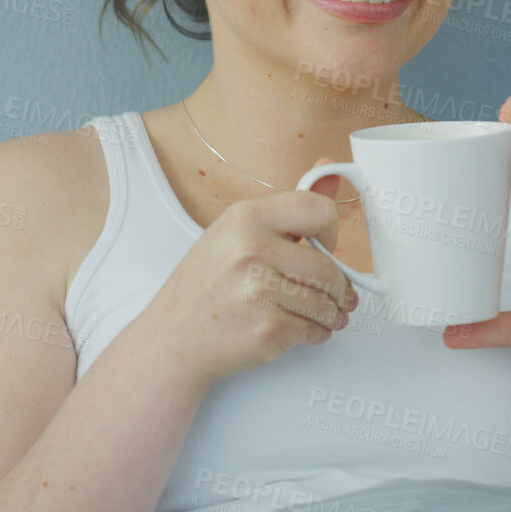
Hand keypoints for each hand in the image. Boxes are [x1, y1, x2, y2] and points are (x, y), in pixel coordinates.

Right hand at [138, 159, 359, 388]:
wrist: (170, 341)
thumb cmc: (203, 288)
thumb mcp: (233, 233)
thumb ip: (286, 209)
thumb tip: (331, 170)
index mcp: (246, 217)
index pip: (319, 209)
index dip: (332, 231)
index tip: (327, 246)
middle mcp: (252, 249)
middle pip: (328, 267)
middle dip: (340, 287)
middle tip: (339, 295)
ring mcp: (259, 290)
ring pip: (326, 302)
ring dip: (332, 314)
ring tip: (325, 315)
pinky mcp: (267, 329)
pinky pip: (313, 330)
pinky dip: (315, 334)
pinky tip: (301, 330)